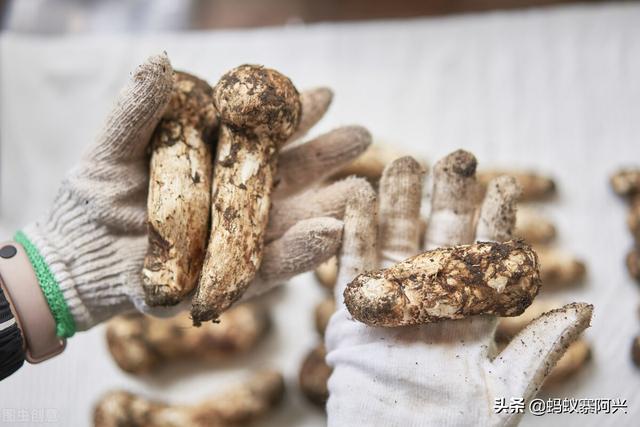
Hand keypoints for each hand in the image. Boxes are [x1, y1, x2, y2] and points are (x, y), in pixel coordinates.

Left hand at [18, 54, 369, 335]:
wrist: (77, 257)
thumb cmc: (93, 199)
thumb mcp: (113, 146)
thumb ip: (138, 108)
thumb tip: (162, 60)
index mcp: (216, 162)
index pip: (262, 136)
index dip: (293, 116)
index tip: (325, 94)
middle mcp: (235, 199)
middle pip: (290, 175)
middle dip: (326, 155)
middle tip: (362, 135)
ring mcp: (237, 239)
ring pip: (293, 219)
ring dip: (329, 205)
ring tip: (361, 189)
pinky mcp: (231, 278)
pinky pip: (273, 265)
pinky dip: (302, 252)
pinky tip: (332, 234)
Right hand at [325, 151, 592, 426]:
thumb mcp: (505, 393)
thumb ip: (539, 349)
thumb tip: (589, 310)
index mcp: (470, 319)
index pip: (485, 259)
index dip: (494, 221)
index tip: (503, 185)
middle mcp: (431, 304)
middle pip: (439, 240)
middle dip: (446, 198)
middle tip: (455, 157)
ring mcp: (390, 304)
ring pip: (395, 242)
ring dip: (398, 203)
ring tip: (405, 163)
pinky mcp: (352, 313)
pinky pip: (352, 265)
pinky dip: (354, 231)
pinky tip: (358, 197)